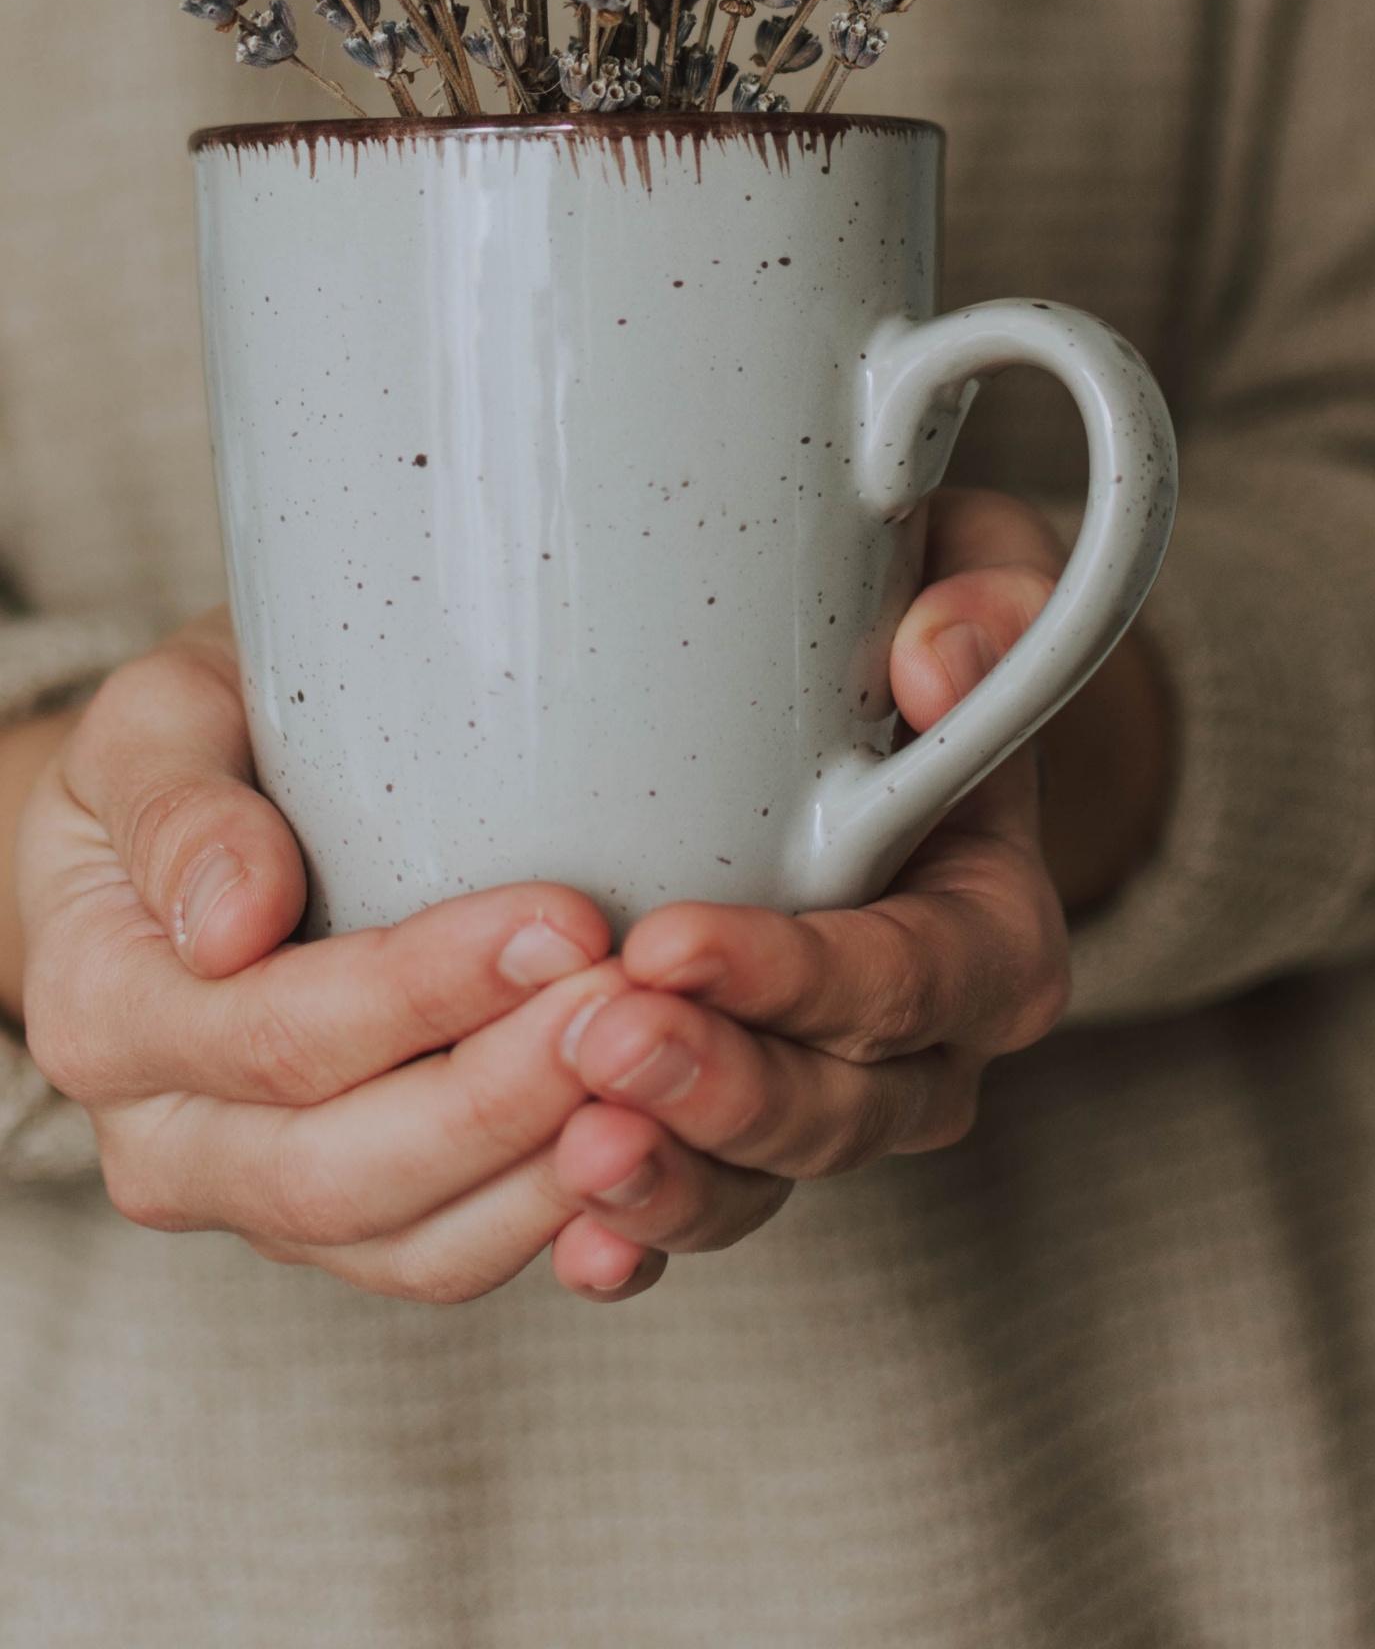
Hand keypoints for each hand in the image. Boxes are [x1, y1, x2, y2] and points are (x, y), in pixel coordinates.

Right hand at [16, 612, 658, 1304]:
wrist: (194, 825)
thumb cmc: (190, 749)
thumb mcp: (154, 723)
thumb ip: (179, 808)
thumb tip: (231, 923)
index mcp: (104, 1014)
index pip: (276, 1035)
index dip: (426, 991)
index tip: (563, 920)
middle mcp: (168, 1144)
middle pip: (344, 1171)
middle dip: (506, 1097)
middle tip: (633, 1007)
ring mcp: (259, 1202)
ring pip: (413, 1246)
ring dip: (549, 1178)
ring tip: (662, 1075)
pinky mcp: (352, 1225)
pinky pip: (455, 1258)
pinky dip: (558, 1228)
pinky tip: (649, 1156)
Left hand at [546, 489, 1170, 1294]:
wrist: (886, 721)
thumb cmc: (919, 624)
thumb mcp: (982, 574)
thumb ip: (991, 598)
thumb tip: (937, 656)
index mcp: (992, 928)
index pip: (911, 977)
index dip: (799, 977)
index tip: (672, 941)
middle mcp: (926, 1043)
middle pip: (838, 1106)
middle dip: (719, 1087)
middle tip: (598, 1037)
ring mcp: (829, 1096)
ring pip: (766, 1178)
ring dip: (673, 1177)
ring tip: (571, 1150)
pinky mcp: (737, 1122)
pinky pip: (702, 1200)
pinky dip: (640, 1232)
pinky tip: (574, 1246)